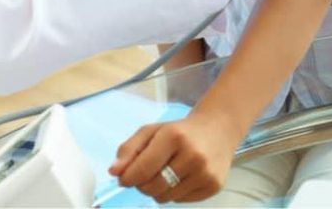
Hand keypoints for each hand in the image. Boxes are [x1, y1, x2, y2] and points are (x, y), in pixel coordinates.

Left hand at [108, 112, 238, 202]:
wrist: (217, 130)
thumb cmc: (180, 131)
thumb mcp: (152, 131)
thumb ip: (129, 149)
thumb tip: (114, 171)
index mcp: (174, 136)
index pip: (143, 168)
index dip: (128, 178)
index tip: (122, 179)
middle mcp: (192, 155)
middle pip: (152, 187)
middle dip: (141, 184)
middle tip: (145, 173)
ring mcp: (205, 173)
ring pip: (165, 197)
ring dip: (157, 190)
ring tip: (163, 174)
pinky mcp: (214, 186)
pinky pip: (180, 201)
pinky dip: (173, 193)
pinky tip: (180, 177)